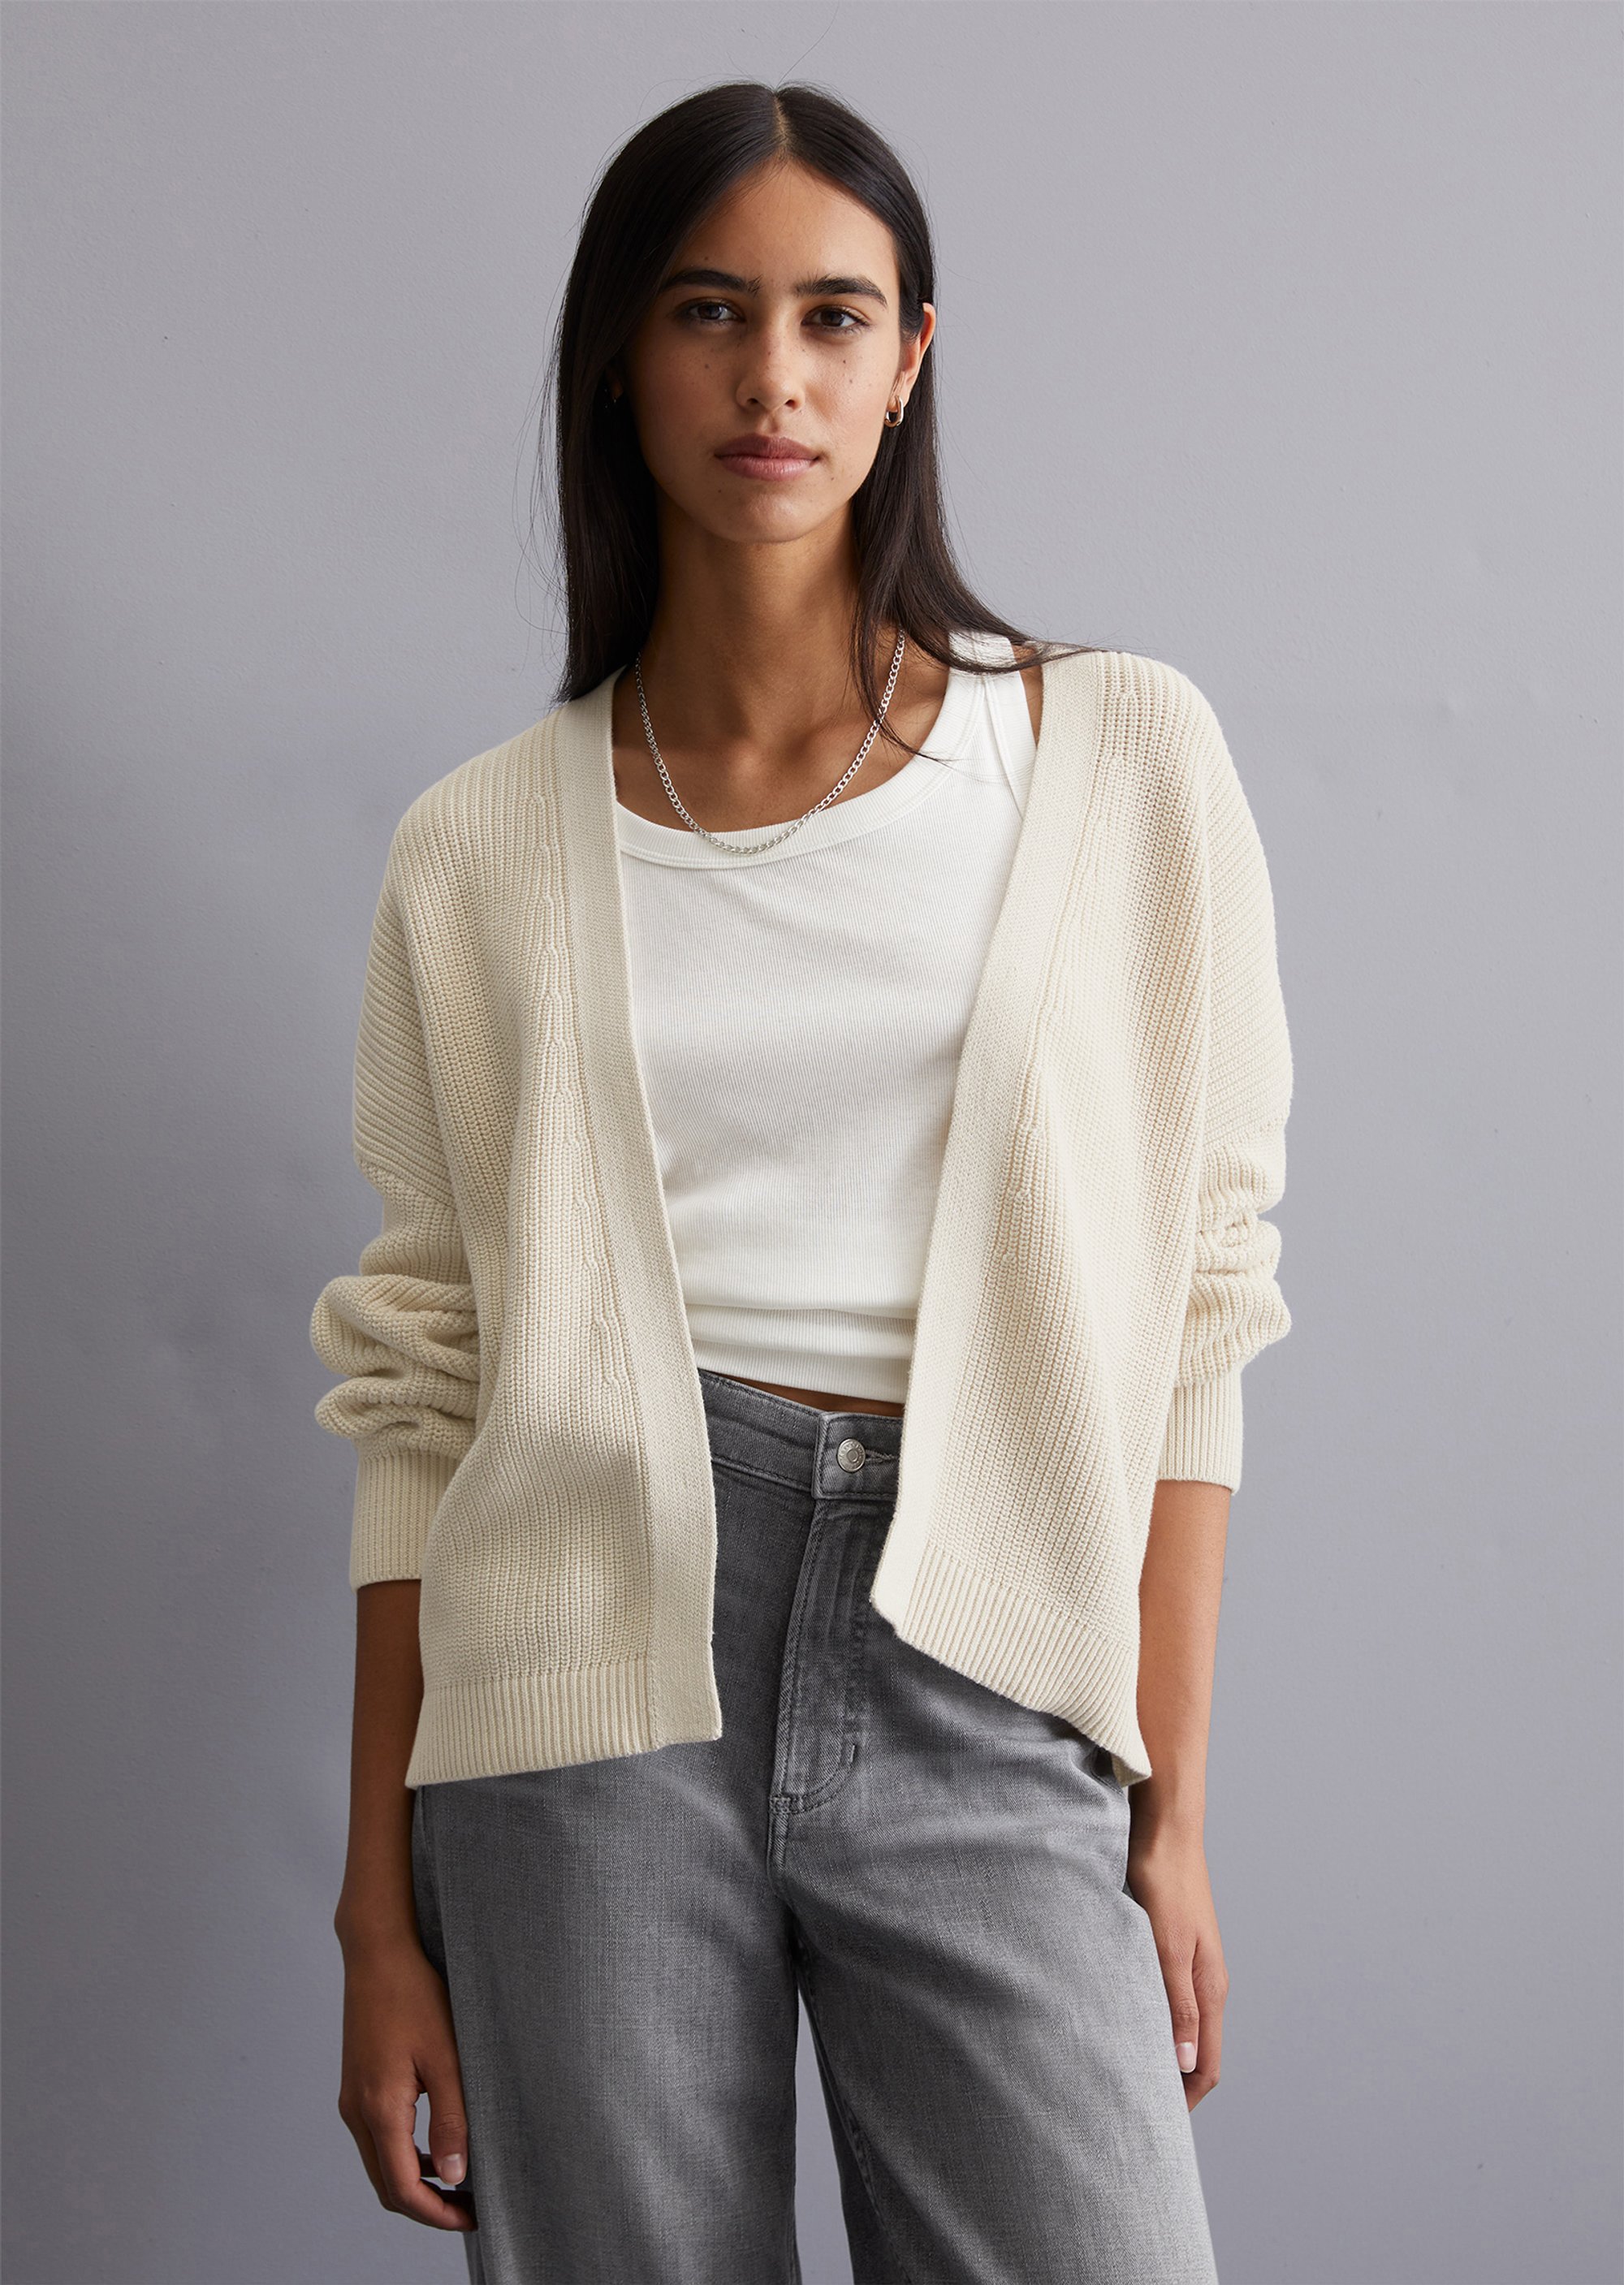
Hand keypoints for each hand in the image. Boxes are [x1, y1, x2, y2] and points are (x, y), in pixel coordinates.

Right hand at [336, 1931, 476, 2230]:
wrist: (378, 1952)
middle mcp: (357, 2111)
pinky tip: (436, 2143)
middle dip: (427, 2205)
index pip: (403, 2189)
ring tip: (460, 2180)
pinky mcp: (357, 2085)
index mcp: (379, 2109)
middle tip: (470, 2207)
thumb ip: (451, 2118)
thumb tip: (455, 2177)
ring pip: (381, 2163)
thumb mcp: (446, 2057)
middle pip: (387, 2185)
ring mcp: (353, 2099)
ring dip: (416, 2180)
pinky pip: (378, 2137)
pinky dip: (405, 2154)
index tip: (474, 2217)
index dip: (437, 2213)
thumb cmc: (415, 1995)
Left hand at [1125, 1811, 1227, 2111]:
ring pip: (1182, 2028)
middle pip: (1196, 2053)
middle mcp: (1206, 1984)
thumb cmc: (1164, 1883)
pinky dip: (1152, 2022)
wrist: (1164, 1830)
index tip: (1155, 2123)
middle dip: (1173, 2084)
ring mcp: (1190, 1966)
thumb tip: (1185, 2063)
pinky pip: (1168, 2001)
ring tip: (1123, 2071)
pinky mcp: (1172, 1948)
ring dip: (1161, 2053)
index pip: (1206, 2066)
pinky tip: (1123, 2022)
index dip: (1185, 2099)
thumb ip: (1177, 2005)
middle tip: (1133, 2106)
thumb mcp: (1167, 1947)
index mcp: (1209, 1990)